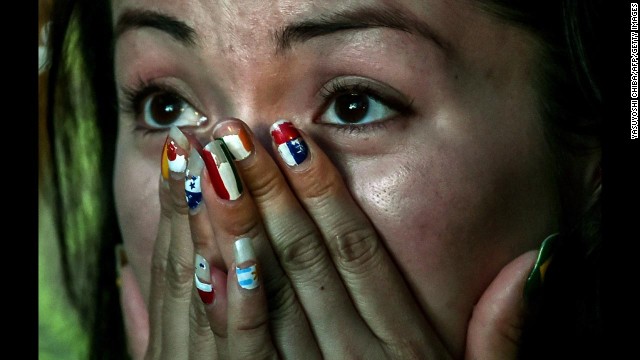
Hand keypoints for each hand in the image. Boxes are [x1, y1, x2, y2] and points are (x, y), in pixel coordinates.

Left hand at [194, 118, 538, 358]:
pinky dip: (210, 287)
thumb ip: (501, 339)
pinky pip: (232, 339)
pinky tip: (191, 240)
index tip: (295, 139)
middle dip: (266, 190)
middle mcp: (351, 358)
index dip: (322, 193)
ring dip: (230, 223)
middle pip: (302, 260)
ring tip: (203, 164)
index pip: (355, 253)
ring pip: (261, 290)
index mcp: (401, 349)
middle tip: (237, 133)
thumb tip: (534, 264)